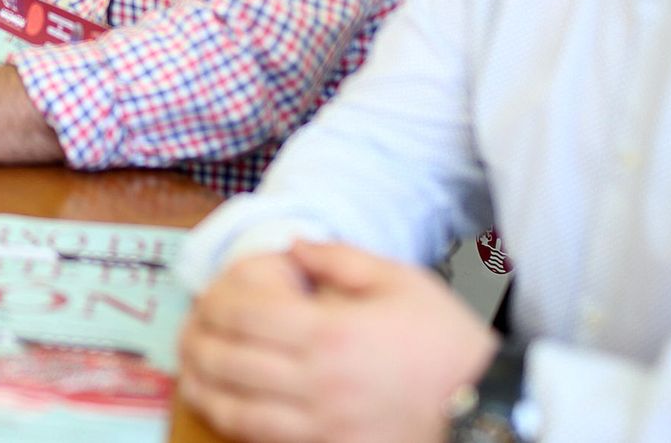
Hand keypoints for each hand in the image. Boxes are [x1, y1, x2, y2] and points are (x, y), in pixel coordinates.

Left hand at [179, 244, 497, 442]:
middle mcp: (316, 382)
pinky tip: (223, 405)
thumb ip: (340, 259)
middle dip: (195, 342)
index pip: (244, 315)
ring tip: (190, 368)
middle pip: (228, 362)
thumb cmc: (444, 343)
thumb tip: (293, 246)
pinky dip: (233, 421)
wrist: (484, 408)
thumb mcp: (401, 282)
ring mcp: (318, 426)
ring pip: (235, 409)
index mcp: (330, 333)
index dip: (213, 304)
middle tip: (186, 330)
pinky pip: (261, 440)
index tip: (205, 297)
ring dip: (202, 386)